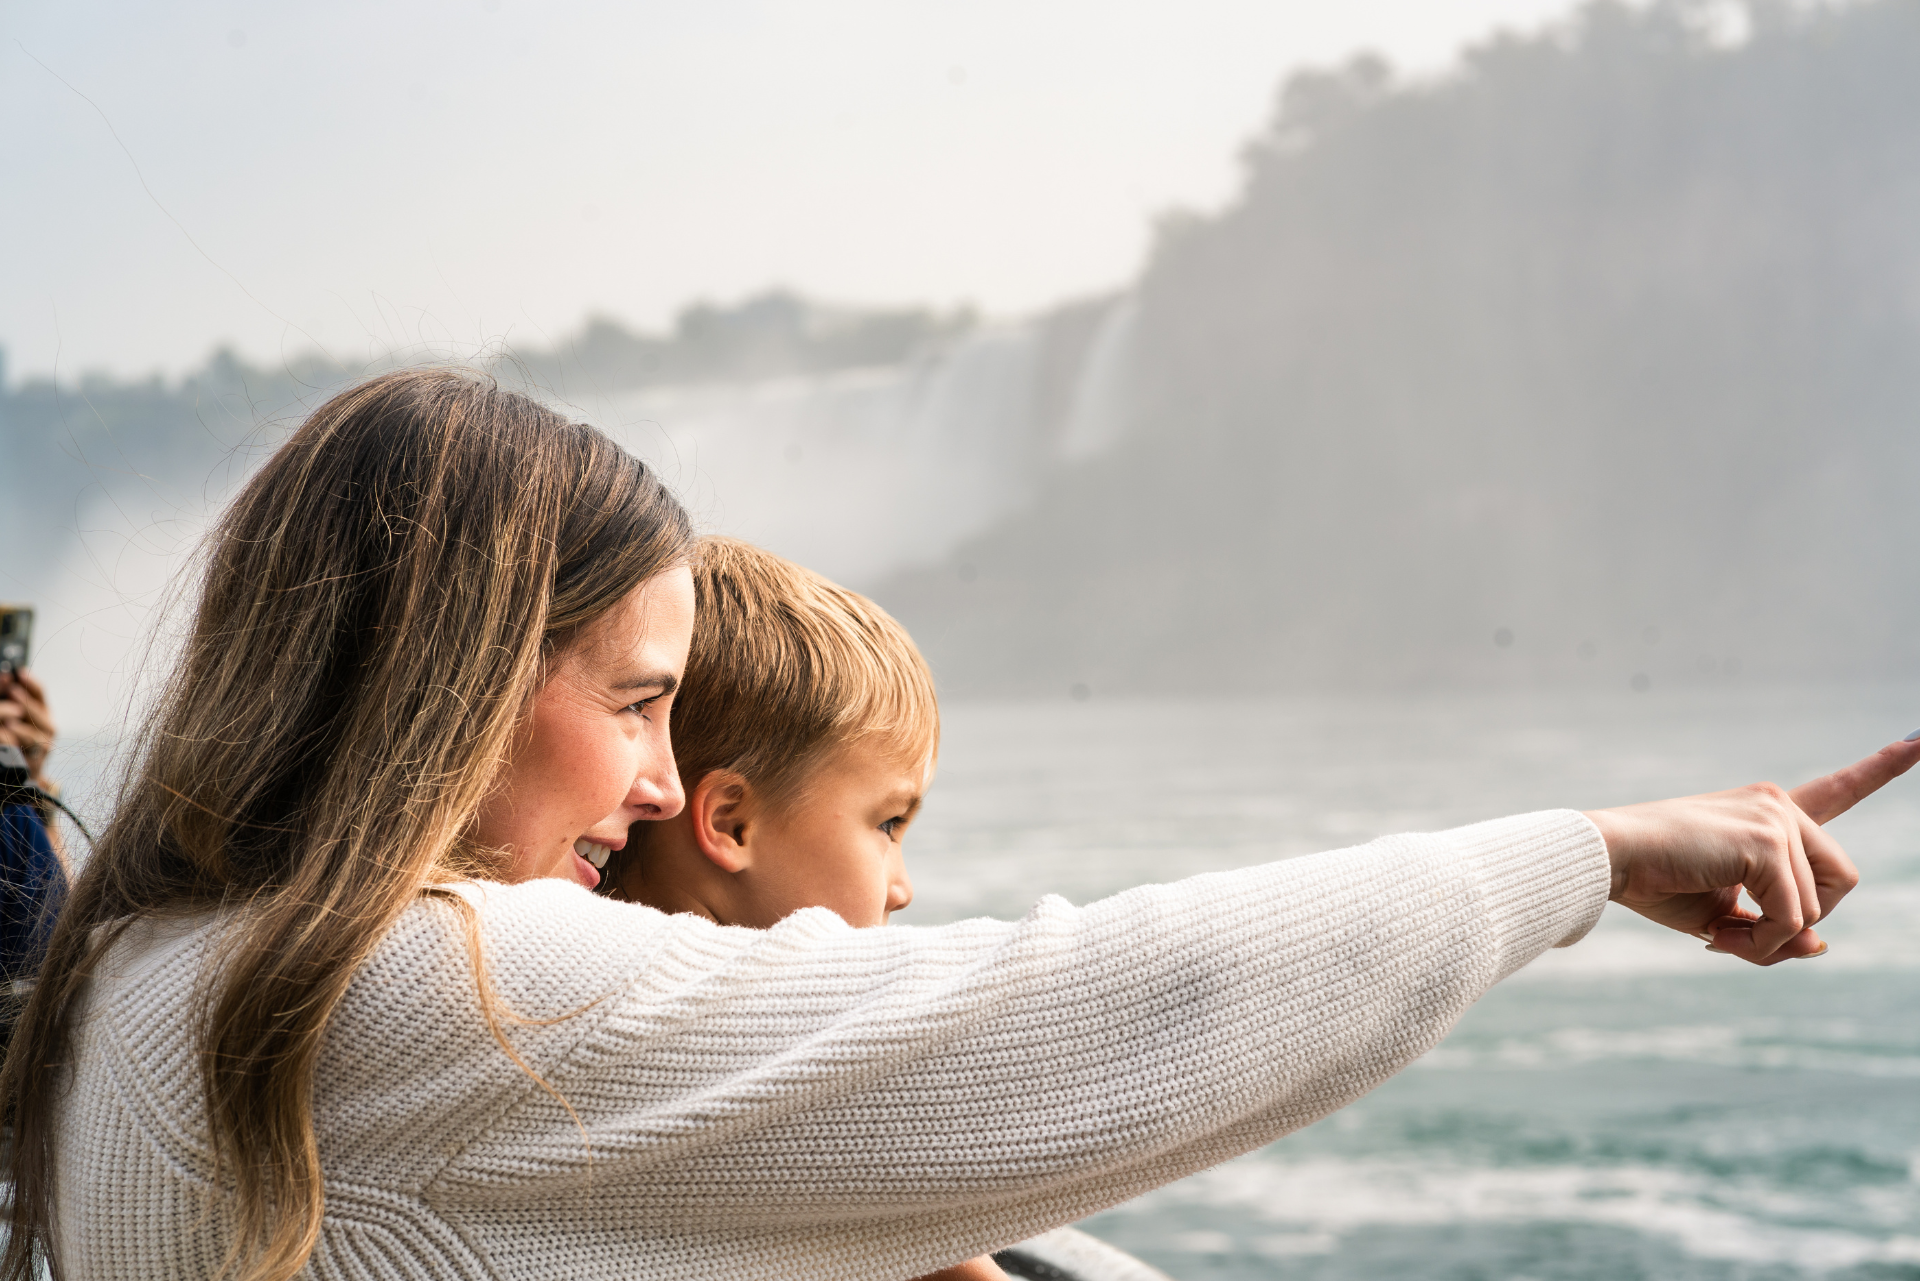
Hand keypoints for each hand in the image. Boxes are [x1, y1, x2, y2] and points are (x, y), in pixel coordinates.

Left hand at [0, 668, 56, 789]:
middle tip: (12, 690)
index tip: (19, 673)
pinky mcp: (38, 758)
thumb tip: (6, 678)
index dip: (31, 682)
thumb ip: (9, 699)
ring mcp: (44, 743)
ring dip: (23, 718)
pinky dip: (18, 735)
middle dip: (25, 699)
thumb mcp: (13, 717)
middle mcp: (47, 726)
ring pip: (37, 727)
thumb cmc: (15, 742)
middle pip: (38, 708)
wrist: (20, 773)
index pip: (39, 692)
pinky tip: (9, 729)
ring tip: (10, 713)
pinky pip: (29, 744)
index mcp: (41, 712)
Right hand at [1582, 737, 1919, 965]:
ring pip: (1815, 907)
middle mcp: (1778, 805)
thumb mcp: (1724, 914)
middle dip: (1798, 922)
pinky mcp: (1767, 842)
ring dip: (1771, 939)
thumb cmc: (1654, 881)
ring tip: (1720, 934)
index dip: (1883, 767)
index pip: (1838, 789)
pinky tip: (1720, 933)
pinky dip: (1762, 941)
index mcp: (1767, 812)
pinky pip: (1792, 916)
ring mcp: (1776, 819)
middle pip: (1840, 882)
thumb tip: (1818, 944)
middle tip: (1742, 935)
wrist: (1609, 859)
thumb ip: (1775, 929)